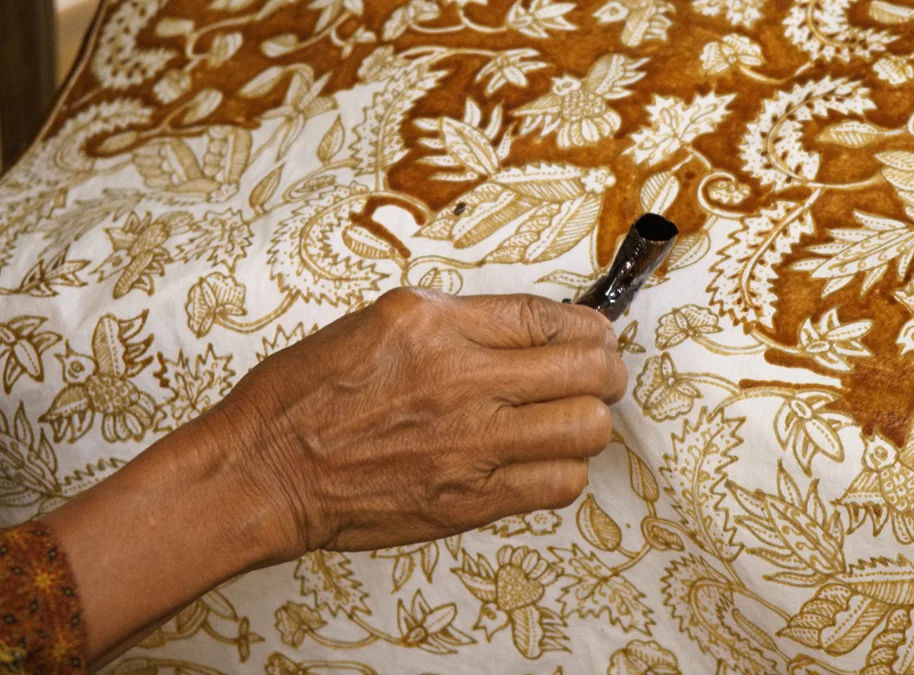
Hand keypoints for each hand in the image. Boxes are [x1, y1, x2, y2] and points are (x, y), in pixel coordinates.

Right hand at [209, 289, 627, 557]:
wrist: (264, 471)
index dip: (590, 325)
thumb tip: (529, 329)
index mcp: (432, 324)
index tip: (598, 333)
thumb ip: (457, 323)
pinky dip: (563, 470)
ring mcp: (467, 442)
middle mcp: (457, 378)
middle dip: (608, 370)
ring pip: (585, 428)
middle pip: (586, 369)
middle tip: (601, 375)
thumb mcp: (378, 324)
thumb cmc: (307, 397)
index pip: (547, 315)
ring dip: (589, 422)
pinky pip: (559, 483)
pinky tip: (542, 460)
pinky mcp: (468, 499)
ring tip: (571, 420)